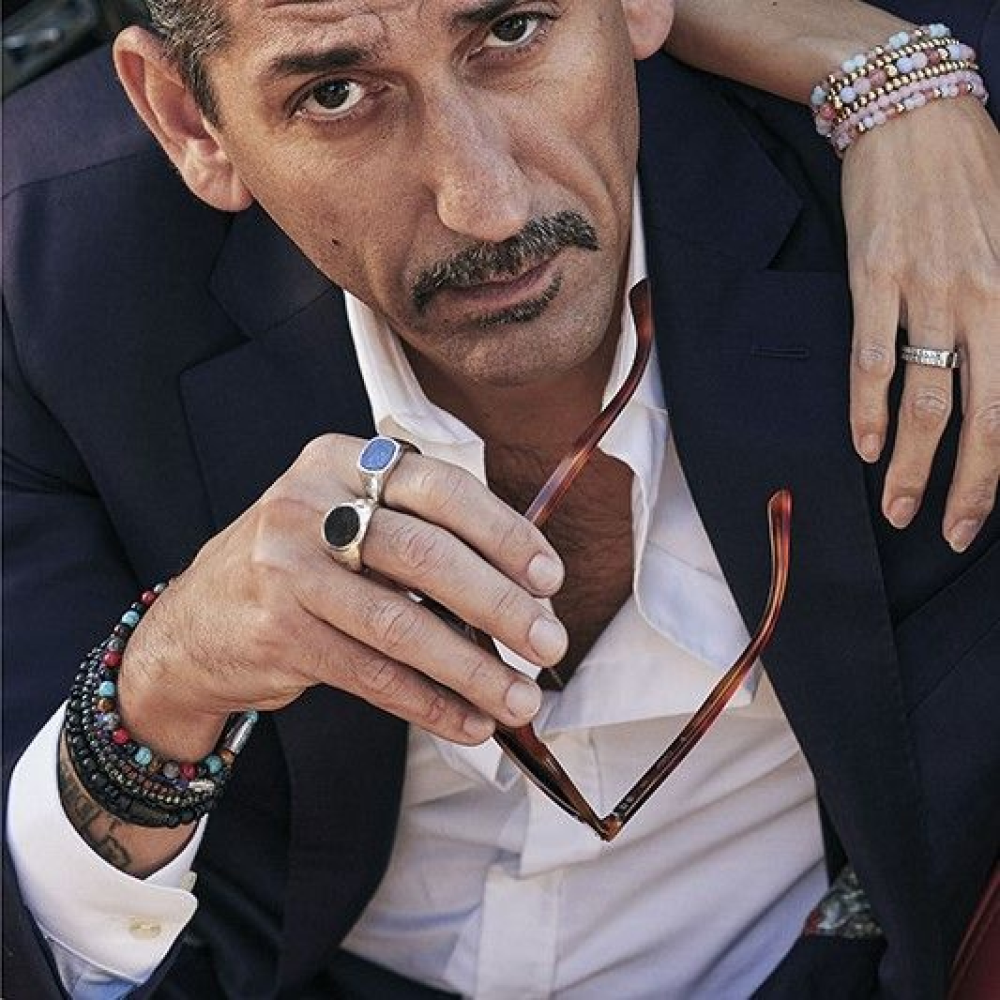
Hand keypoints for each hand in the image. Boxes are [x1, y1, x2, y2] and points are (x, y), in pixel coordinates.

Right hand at [118, 435, 566, 757]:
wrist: (196, 621)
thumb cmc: (301, 563)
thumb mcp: (347, 518)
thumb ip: (422, 533)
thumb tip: (525, 590)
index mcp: (341, 461)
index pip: (441, 488)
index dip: (504, 533)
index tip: (550, 577)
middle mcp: (308, 504)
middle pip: (426, 555)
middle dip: (500, 604)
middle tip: (549, 642)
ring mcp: (286, 568)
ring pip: (401, 624)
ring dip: (472, 669)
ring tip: (519, 699)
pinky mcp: (277, 632)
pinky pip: (371, 674)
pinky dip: (429, 702)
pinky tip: (469, 721)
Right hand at [841, 97, 999, 551]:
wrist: (916, 116)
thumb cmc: (973, 176)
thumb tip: (997, 377)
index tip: (980, 515)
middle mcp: (984, 299)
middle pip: (981, 416)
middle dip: (966, 486)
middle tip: (947, 534)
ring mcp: (927, 290)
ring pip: (926, 398)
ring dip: (913, 465)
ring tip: (898, 510)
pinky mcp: (876, 278)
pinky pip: (871, 356)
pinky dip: (868, 408)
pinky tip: (865, 447)